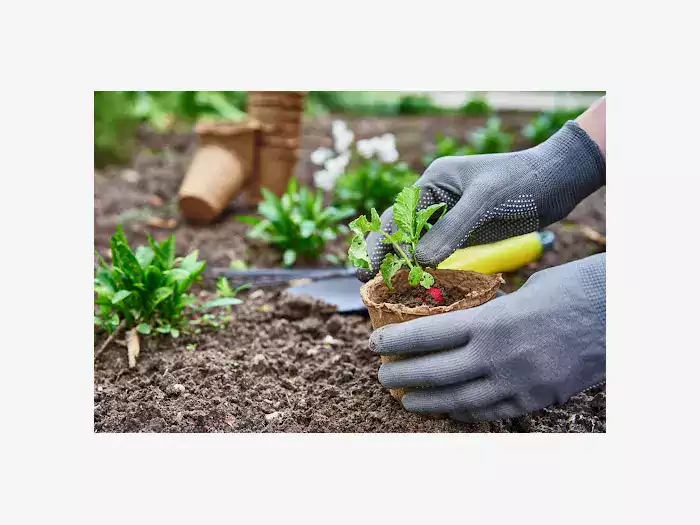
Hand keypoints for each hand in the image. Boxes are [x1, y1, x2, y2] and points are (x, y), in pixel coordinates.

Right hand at [357, 120, 604, 281]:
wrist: (557, 181)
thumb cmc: (520, 182)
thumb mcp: (484, 201)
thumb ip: (452, 229)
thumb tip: (421, 261)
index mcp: (432, 183)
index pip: (396, 217)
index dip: (380, 243)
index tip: (366, 268)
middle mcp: (435, 201)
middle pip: (400, 232)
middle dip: (383, 256)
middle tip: (366, 283)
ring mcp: (449, 219)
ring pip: (417, 246)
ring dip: (403, 266)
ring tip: (387, 291)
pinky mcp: (464, 235)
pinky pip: (438, 255)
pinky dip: (427, 270)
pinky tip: (420, 287)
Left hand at [368, 254, 605, 420]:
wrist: (619, 313)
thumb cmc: (569, 289)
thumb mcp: (521, 292)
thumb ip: (489, 312)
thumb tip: (462, 323)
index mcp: (491, 321)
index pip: (428, 335)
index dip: (396, 341)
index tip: (375, 343)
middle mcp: (498, 356)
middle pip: (435, 372)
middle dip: (402, 376)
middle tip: (383, 376)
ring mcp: (518, 383)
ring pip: (459, 400)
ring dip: (427, 401)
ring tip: (406, 400)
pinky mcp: (536, 399)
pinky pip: (491, 412)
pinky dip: (464, 413)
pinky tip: (448, 410)